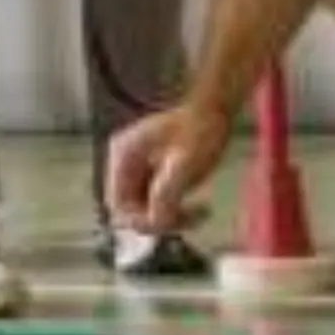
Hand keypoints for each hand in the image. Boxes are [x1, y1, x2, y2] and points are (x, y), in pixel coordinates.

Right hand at [104, 103, 232, 233]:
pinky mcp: (155, 175)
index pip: (117, 202)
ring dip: (170, 218)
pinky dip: (176, 211)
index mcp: (124, 156)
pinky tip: (200, 209)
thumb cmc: (200, 131)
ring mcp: (139, 170)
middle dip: (159, 220)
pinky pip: (158, 203)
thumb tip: (155, 221)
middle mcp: (125, 164)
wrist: (216, 112)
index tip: (168, 223)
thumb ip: (165, 193)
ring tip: (200, 213)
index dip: (139, 219)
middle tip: (190, 219)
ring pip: (145, 209)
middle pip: (130, 209)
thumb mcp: (184, 164)